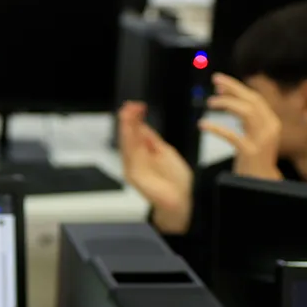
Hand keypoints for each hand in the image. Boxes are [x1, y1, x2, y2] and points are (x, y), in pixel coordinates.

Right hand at [118, 101, 193, 234]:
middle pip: (128, 137)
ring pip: (126, 144)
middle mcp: (135, 160)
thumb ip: (152, 140)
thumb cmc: (175, 181)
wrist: (181, 200)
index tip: (137, 106)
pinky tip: (129, 131)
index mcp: (143, 153)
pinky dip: (129, 142)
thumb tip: (142, 126)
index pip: (136, 133)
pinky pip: (130, 155)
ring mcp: (133, 167)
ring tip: (126, 114)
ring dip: (126, 128)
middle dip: (128, 121)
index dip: (135, 119)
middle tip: (128, 107)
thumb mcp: (165, 152)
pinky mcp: (134, 174)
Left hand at [200, 73, 283, 181]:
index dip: (237, 88)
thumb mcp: (254, 135)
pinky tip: (202, 124)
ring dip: (226, 104)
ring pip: (246, 112)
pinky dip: (216, 128)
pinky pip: (232, 135)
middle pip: (252, 100)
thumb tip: (230, 100)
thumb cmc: (254, 160)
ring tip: (210, 103)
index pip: (255, 98)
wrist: (262, 184)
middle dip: (233, 88)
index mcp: (271, 122)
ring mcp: (262, 140)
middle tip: (215, 81)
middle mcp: (270, 128)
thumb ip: (247, 120)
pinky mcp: (251, 153)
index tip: (220, 82)